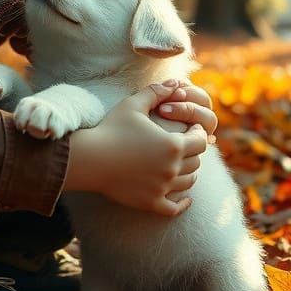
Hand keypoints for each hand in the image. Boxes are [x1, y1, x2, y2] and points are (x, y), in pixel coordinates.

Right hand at [63, 81, 207, 217]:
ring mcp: (162, 188)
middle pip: (197, 162)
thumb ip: (156, 92)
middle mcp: (172, 168)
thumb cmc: (111, 128)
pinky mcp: (150, 203)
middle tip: (185, 145)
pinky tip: (186, 199)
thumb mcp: (134, 105)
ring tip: (182, 164)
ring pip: (189, 182)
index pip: (200, 141)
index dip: (198, 133)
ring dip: (189, 172)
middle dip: (193, 151)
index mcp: (173, 145)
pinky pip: (175, 208)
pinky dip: (183, 204)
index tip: (191, 128)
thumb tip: (176, 82)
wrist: (89, 159)